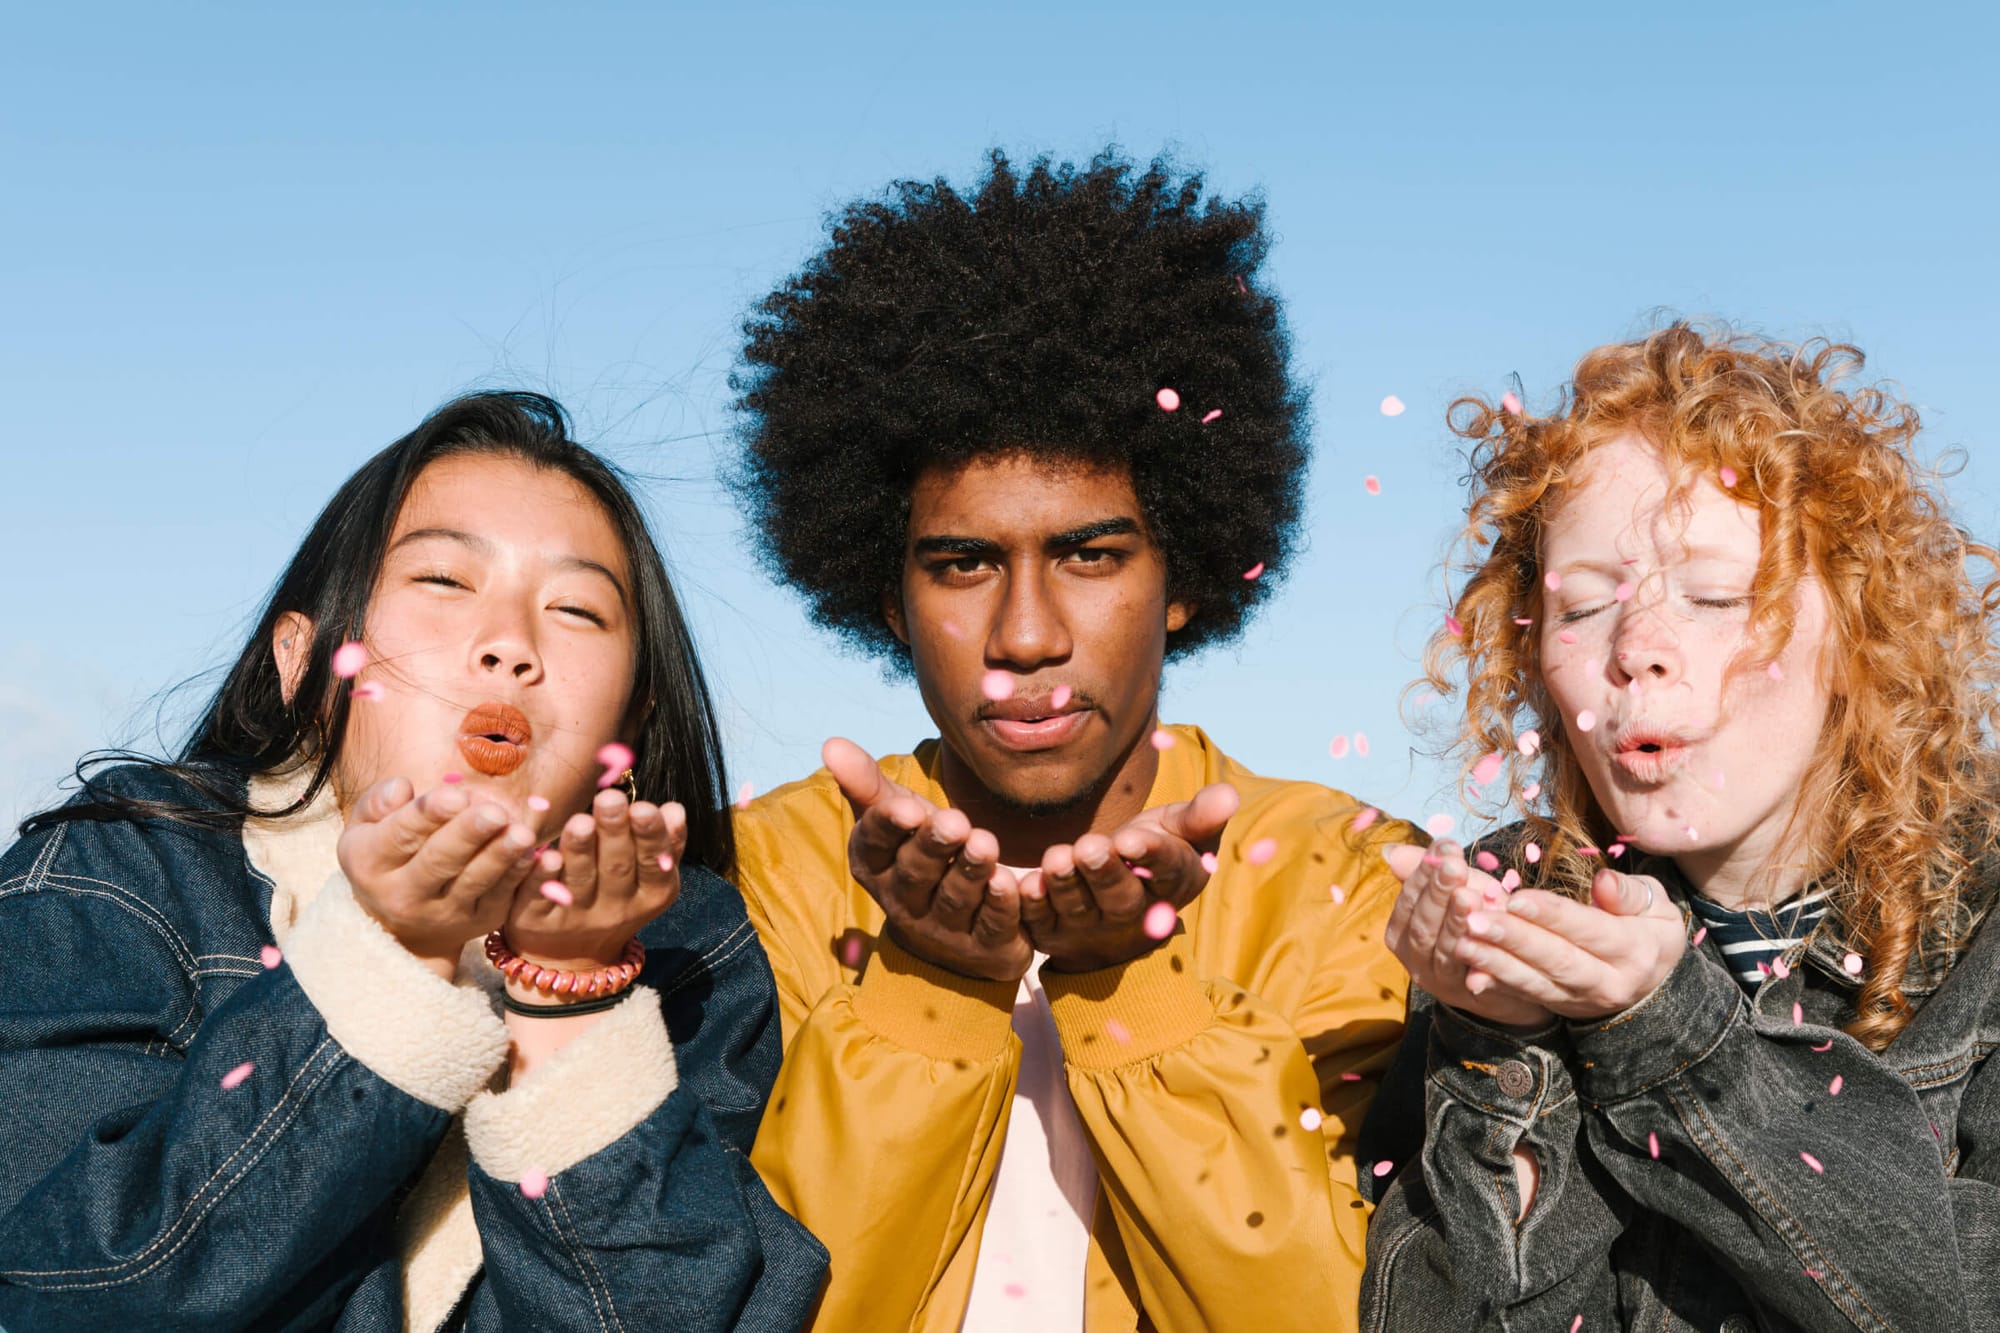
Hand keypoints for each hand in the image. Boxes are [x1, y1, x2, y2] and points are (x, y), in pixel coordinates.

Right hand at [338, 778, 539, 976]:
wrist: (402, 924)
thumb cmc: (389, 854)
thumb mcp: (366, 827)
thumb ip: (378, 802)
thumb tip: (401, 787)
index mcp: (370, 863)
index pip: (400, 835)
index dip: (428, 815)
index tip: (455, 795)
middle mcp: (403, 894)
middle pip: (439, 861)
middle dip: (469, 835)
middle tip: (495, 812)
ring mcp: (442, 912)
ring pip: (473, 882)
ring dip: (500, 856)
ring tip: (523, 832)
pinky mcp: (477, 922)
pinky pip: (500, 897)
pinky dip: (518, 876)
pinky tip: (535, 854)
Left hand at [505, 789, 683, 971]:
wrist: (572, 959)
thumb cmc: (615, 897)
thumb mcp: (648, 878)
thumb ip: (664, 843)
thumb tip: (673, 809)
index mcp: (649, 896)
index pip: (654, 865)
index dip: (650, 837)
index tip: (643, 807)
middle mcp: (614, 911)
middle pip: (617, 868)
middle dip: (614, 832)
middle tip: (610, 798)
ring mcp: (575, 918)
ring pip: (579, 881)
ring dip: (581, 849)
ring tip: (580, 820)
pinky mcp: (537, 922)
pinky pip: (539, 898)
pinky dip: (542, 878)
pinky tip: (543, 855)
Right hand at [825, 737, 1029, 982]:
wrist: (956, 924)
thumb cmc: (920, 853)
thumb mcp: (897, 816)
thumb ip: (867, 783)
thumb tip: (830, 743)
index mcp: (875, 867)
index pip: (875, 846)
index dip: (890, 828)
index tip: (907, 808)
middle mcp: (904, 902)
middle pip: (916, 873)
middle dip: (933, 847)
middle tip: (954, 822)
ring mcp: (943, 929)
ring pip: (955, 899)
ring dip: (969, 872)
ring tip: (985, 844)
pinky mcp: (984, 945)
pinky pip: (991, 926)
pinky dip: (1000, 906)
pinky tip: (1009, 882)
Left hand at [1022, 783, 1237, 973]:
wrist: (1115, 905)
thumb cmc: (1152, 853)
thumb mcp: (1180, 832)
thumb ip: (1200, 815)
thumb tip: (1230, 795)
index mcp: (1172, 884)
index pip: (1166, 870)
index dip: (1150, 855)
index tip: (1132, 839)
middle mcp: (1134, 913)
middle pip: (1120, 897)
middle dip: (1104, 873)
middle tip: (1089, 847)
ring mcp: (1091, 926)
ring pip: (1078, 907)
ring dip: (1065, 884)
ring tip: (1058, 857)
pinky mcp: (1053, 931)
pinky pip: (1039, 922)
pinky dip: (1032, 906)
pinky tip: (1025, 884)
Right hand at [1383, 840, 1551, 1029]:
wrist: (1515, 968)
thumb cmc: (1481, 921)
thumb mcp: (1457, 890)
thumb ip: (1428, 872)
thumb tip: (1391, 851)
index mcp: (1404, 933)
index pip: (1408, 899)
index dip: (1424, 872)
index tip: (1445, 846)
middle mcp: (1416, 960)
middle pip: (1421, 926)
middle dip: (1437, 894)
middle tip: (1454, 867)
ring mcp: (1442, 981)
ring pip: (1443, 950)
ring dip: (1455, 923)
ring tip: (1470, 895)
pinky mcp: (1471, 996)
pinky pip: (1473, 975)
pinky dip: (1478, 956)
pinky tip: (1488, 935)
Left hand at [1453, 867, 1683, 1020]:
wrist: (1654, 986)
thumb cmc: (1650, 931)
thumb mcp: (1657, 906)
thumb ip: (1631, 894)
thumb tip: (1604, 881)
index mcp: (1634, 950)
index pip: (1588, 930)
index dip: (1551, 915)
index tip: (1516, 899)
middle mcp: (1607, 981)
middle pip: (1556, 960)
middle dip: (1513, 940)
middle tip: (1475, 919)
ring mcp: (1580, 999)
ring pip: (1536, 982)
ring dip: (1496, 964)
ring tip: (1462, 943)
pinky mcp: (1558, 1005)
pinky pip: (1525, 996)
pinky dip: (1496, 985)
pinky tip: (1469, 973)